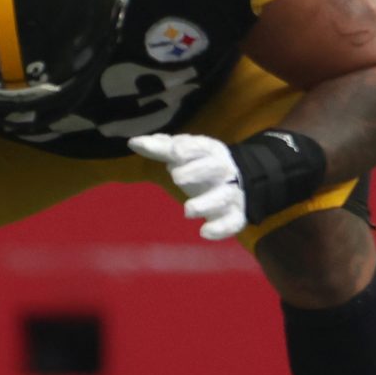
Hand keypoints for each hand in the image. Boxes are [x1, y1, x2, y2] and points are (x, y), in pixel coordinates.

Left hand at [129, 128, 325, 238]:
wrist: (242, 183)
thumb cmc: (202, 166)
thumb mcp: (185, 155)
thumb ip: (161, 148)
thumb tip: (133, 142)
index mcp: (211, 152)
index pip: (201, 147)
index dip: (189, 148)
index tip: (174, 151)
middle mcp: (224, 171)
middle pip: (215, 167)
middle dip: (197, 171)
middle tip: (176, 178)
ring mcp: (231, 193)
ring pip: (223, 196)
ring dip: (206, 203)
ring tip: (187, 210)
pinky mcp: (236, 215)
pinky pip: (232, 222)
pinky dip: (220, 228)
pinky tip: (204, 232)